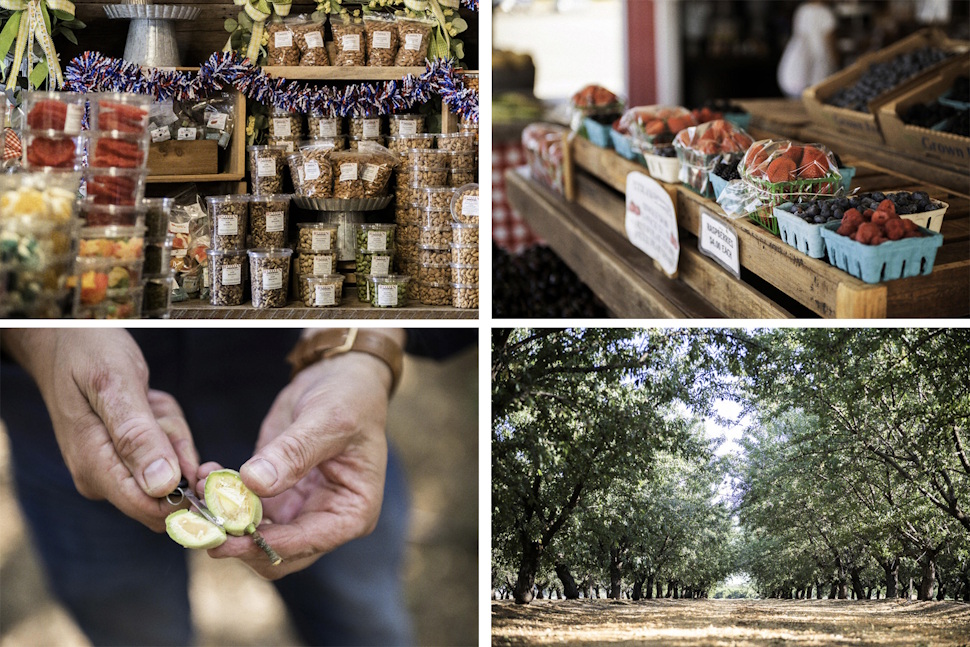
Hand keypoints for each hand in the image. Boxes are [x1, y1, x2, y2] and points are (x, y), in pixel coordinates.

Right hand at [2, 329, 198, 531]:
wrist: (64, 338)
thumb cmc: (87, 354)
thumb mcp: (115, 385)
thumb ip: (137, 436)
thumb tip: (162, 486)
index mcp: (95, 467)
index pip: (151, 509)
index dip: (189, 497)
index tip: (205, 465)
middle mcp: (102, 478)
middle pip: (171, 489)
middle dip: (179, 448)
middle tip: (158, 409)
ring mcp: (113, 468)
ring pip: (174, 467)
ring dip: (172, 429)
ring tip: (147, 398)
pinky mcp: (125, 458)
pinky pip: (167, 450)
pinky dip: (168, 424)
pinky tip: (148, 402)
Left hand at [202, 337, 399, 578]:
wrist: (340, 376)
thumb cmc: (349, 397)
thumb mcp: (327, 420)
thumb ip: (294, 452)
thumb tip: (254, 483)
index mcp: (352, 511)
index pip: (307, 543)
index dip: (266, 545)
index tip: (226, 539)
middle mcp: (326, 519)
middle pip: (277, 553)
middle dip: (238, 540)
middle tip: (200, 521)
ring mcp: (299, 510)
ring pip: (254, 536)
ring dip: (224, 521)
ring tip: (200, 490)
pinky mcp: (276, 495)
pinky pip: (244, 511)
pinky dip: (222, 499)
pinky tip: (206, 475)